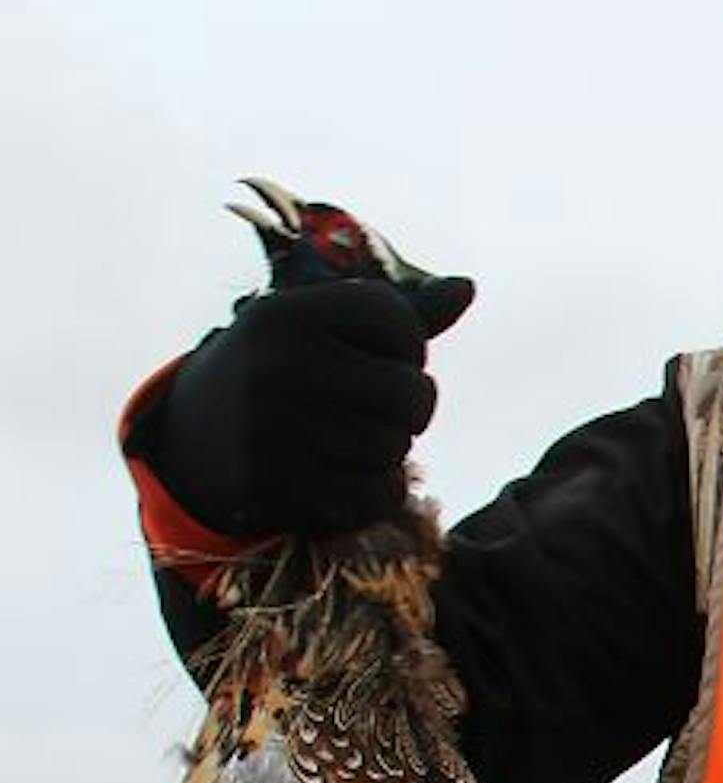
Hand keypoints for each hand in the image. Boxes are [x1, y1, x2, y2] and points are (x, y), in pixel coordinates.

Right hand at [147, 274, 474, 534]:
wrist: (194, 440)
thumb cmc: (282, 372)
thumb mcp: (322, 329)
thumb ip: (399, 313)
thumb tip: (468, 287)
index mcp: (286, 315)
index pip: (398, 321)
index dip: (407, 344)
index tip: (378, 356)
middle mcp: (277, 367)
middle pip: (410, 392)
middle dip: (411, 405)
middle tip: (379, 408)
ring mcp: (274, 431)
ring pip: (396, 446)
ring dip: (391, 449)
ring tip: (353, 438)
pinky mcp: (279, 489)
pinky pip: (380, 495)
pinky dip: (380, 490)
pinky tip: (349, 474)